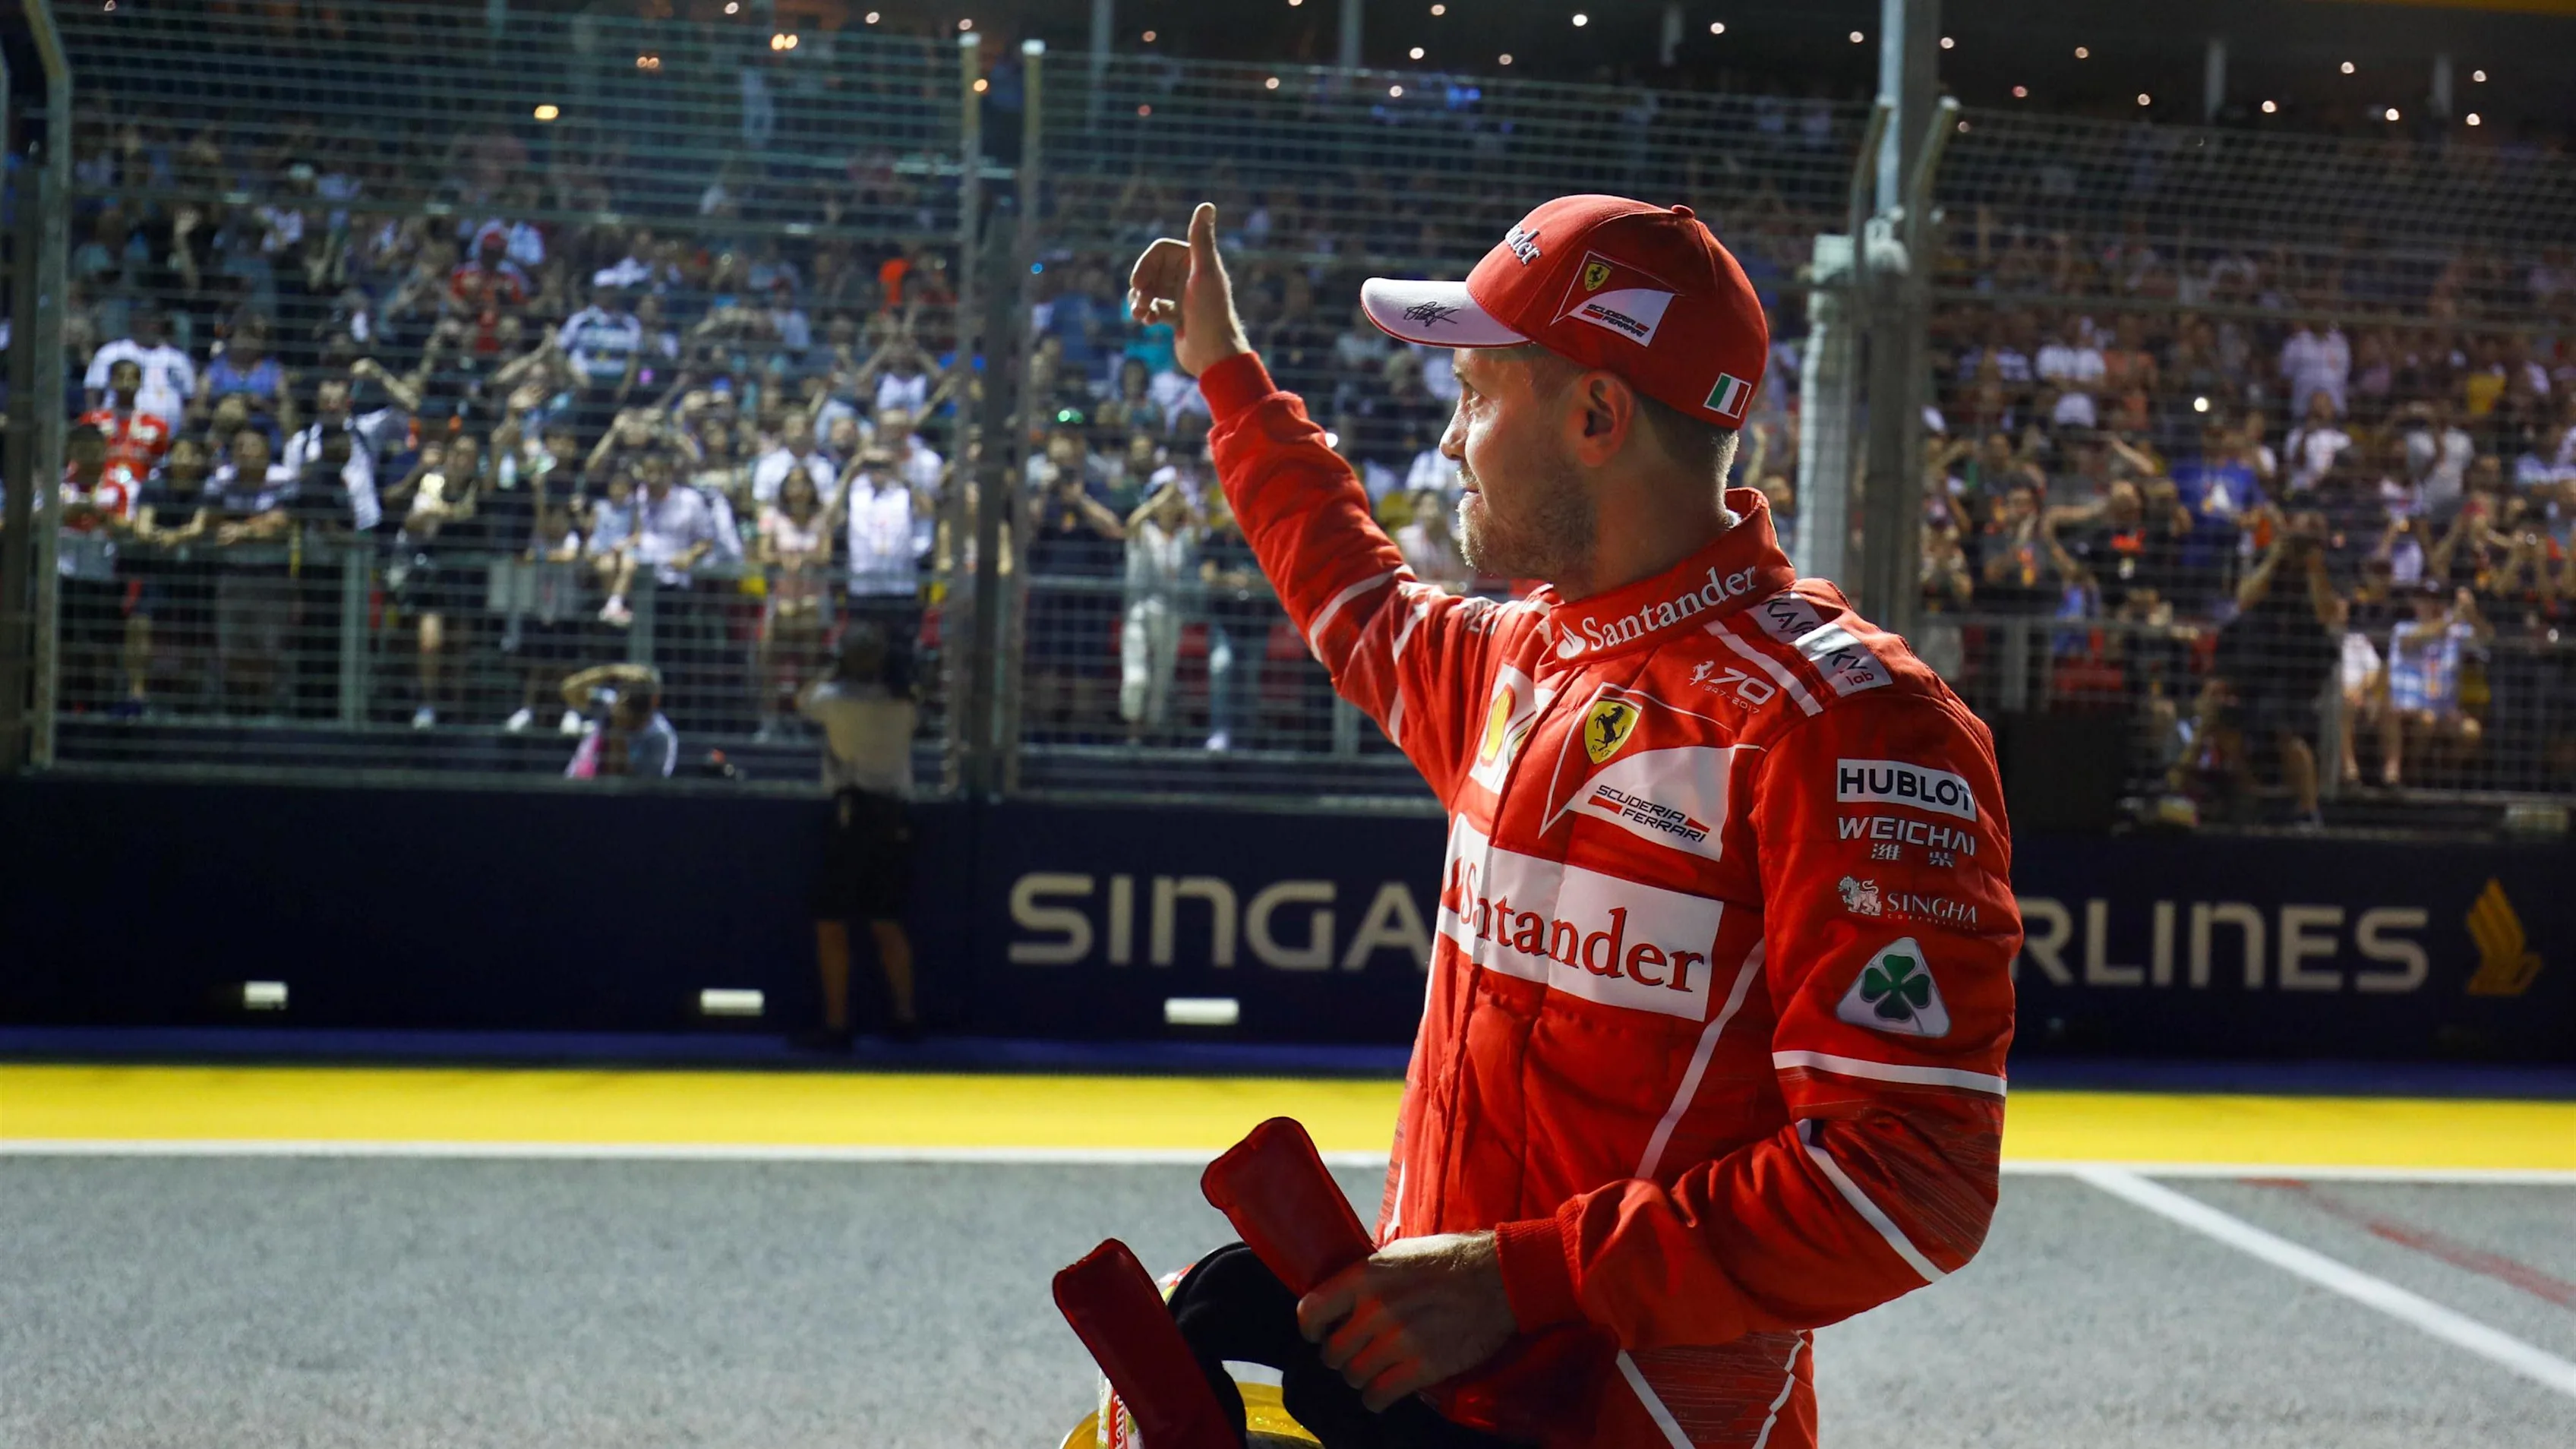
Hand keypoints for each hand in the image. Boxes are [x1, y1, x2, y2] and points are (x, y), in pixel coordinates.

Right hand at [1128, 202, 1249, 378]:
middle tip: (1141, 303)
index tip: (1138, 282)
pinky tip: (1147, 322)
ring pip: (1150, 289)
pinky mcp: (1177, 316)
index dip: (1146, 263)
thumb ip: (1202, 240)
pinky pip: (1153, 307)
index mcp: (1197, 261)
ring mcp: (1182, 297)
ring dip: (1140, 300)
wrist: (1214, 355)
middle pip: (1152, 270)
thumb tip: (1206, 205)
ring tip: (1139, 315)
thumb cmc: (1210, 314)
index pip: (1160, 251)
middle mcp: (1190, 276)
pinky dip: (1146, 313)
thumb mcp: (1204, 274)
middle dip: (1142, 285)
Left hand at [1295, 1231, 1516, 1412]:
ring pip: (1353, 1376)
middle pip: (1332, 1352)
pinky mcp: (1424, 1367)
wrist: (1499, 1277)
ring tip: (1372, 1369)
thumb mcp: (1400, 1252)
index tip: (1317, 1333)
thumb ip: (1368, 1275)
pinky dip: (1375, 1398)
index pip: (1312, 1310)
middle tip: (1353, 1352)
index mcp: (1366, 1276)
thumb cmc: (1450, 1259)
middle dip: (1339, 1355)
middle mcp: (1377, 1309)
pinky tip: (1382, 1391)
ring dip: (1359, 1376)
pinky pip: (1380, 1395)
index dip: (1311, 1327)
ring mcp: (1400, 1341)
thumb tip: (1344, 1295)